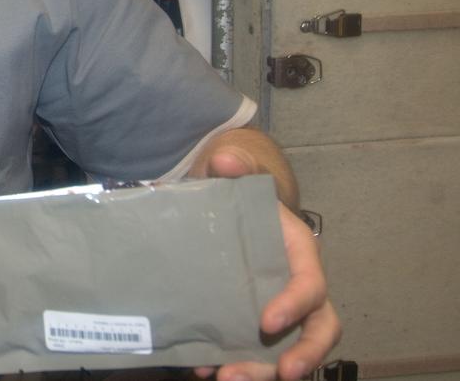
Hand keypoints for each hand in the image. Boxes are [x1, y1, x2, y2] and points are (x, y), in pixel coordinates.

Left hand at [195, 140, 341, 380]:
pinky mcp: (252, 323)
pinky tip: (201, 370)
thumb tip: (228, 160)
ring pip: (288, 351)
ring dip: (263, 371)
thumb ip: (235, 165)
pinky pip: (255, 351)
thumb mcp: (234, 171)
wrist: (222, 203)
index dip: (295, 306)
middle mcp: (295, 288)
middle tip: (278, 375)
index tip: (266, 323)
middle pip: (316, 331)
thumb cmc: (235, 190)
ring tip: (227, 379)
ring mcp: (278, 310)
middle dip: (302, 358)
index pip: (310, 286)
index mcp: (298, 253)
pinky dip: (234, 364)